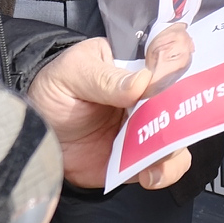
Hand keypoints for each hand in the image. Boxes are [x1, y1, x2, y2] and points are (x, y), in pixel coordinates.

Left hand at [29, 25, 194, 190]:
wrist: (37, 133)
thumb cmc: (55, 90)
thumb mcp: (73, 74)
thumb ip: (104, 78)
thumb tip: (141, 82)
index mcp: (136, 60)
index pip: (172, 47)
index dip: (177, 55)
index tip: (162, 72)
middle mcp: (151, 92)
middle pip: (186, 94)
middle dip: (184, 108)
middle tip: (163, 120)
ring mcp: (149, 125)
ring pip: (182, 133)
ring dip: (174, 145)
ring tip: (154, 155)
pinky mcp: (142, 156)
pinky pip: (167, 165)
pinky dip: (165, 172)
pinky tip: (147, 175)